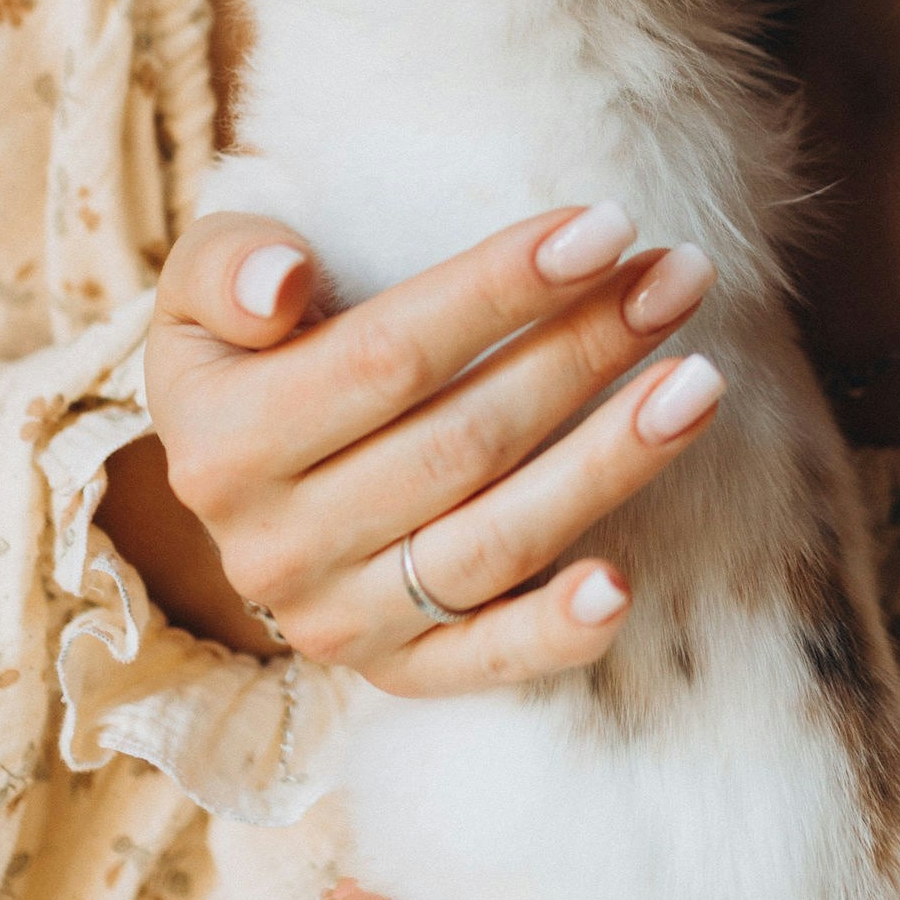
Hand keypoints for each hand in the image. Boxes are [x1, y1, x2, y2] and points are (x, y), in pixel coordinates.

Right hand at [110, 202, 723, 691]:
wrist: (236, 481)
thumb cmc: (245, 352)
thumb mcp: (200, 289)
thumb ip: (227, 265)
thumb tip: (283, 286)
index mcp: (223, 441)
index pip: (388, 357)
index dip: (501, 289)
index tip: (605, 227)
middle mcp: (275, 545)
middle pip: (464, 442)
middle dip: (584, 351)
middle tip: (680, 277)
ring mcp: (337, 619)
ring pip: (494, 542)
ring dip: (609, 463)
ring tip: (699, 383)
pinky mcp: (396, 672)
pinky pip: (484, 660)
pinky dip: (555, 632)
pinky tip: (623, 583)